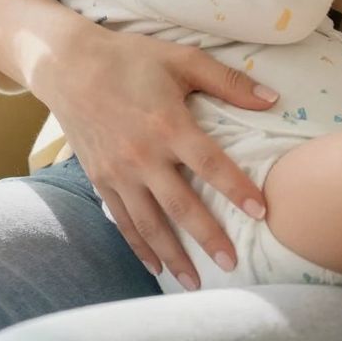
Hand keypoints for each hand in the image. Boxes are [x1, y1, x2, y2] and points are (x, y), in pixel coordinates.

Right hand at [29, 21, 280, 286]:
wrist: (68, 64)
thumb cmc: (131, 58)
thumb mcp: (182, 59)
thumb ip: (228, 82)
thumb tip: (273, 99)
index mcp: (168, 124)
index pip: (210, 164)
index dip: (237, 189)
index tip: (262, 212)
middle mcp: (142, 155)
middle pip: (181, 205)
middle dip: (208, 238)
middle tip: (233, 264)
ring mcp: (118, 172)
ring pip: (150, 223)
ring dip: (174, 255)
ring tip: (195, 281)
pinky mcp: (100, 180)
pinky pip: (123, 221)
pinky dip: (140, 246)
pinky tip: (157, 267)